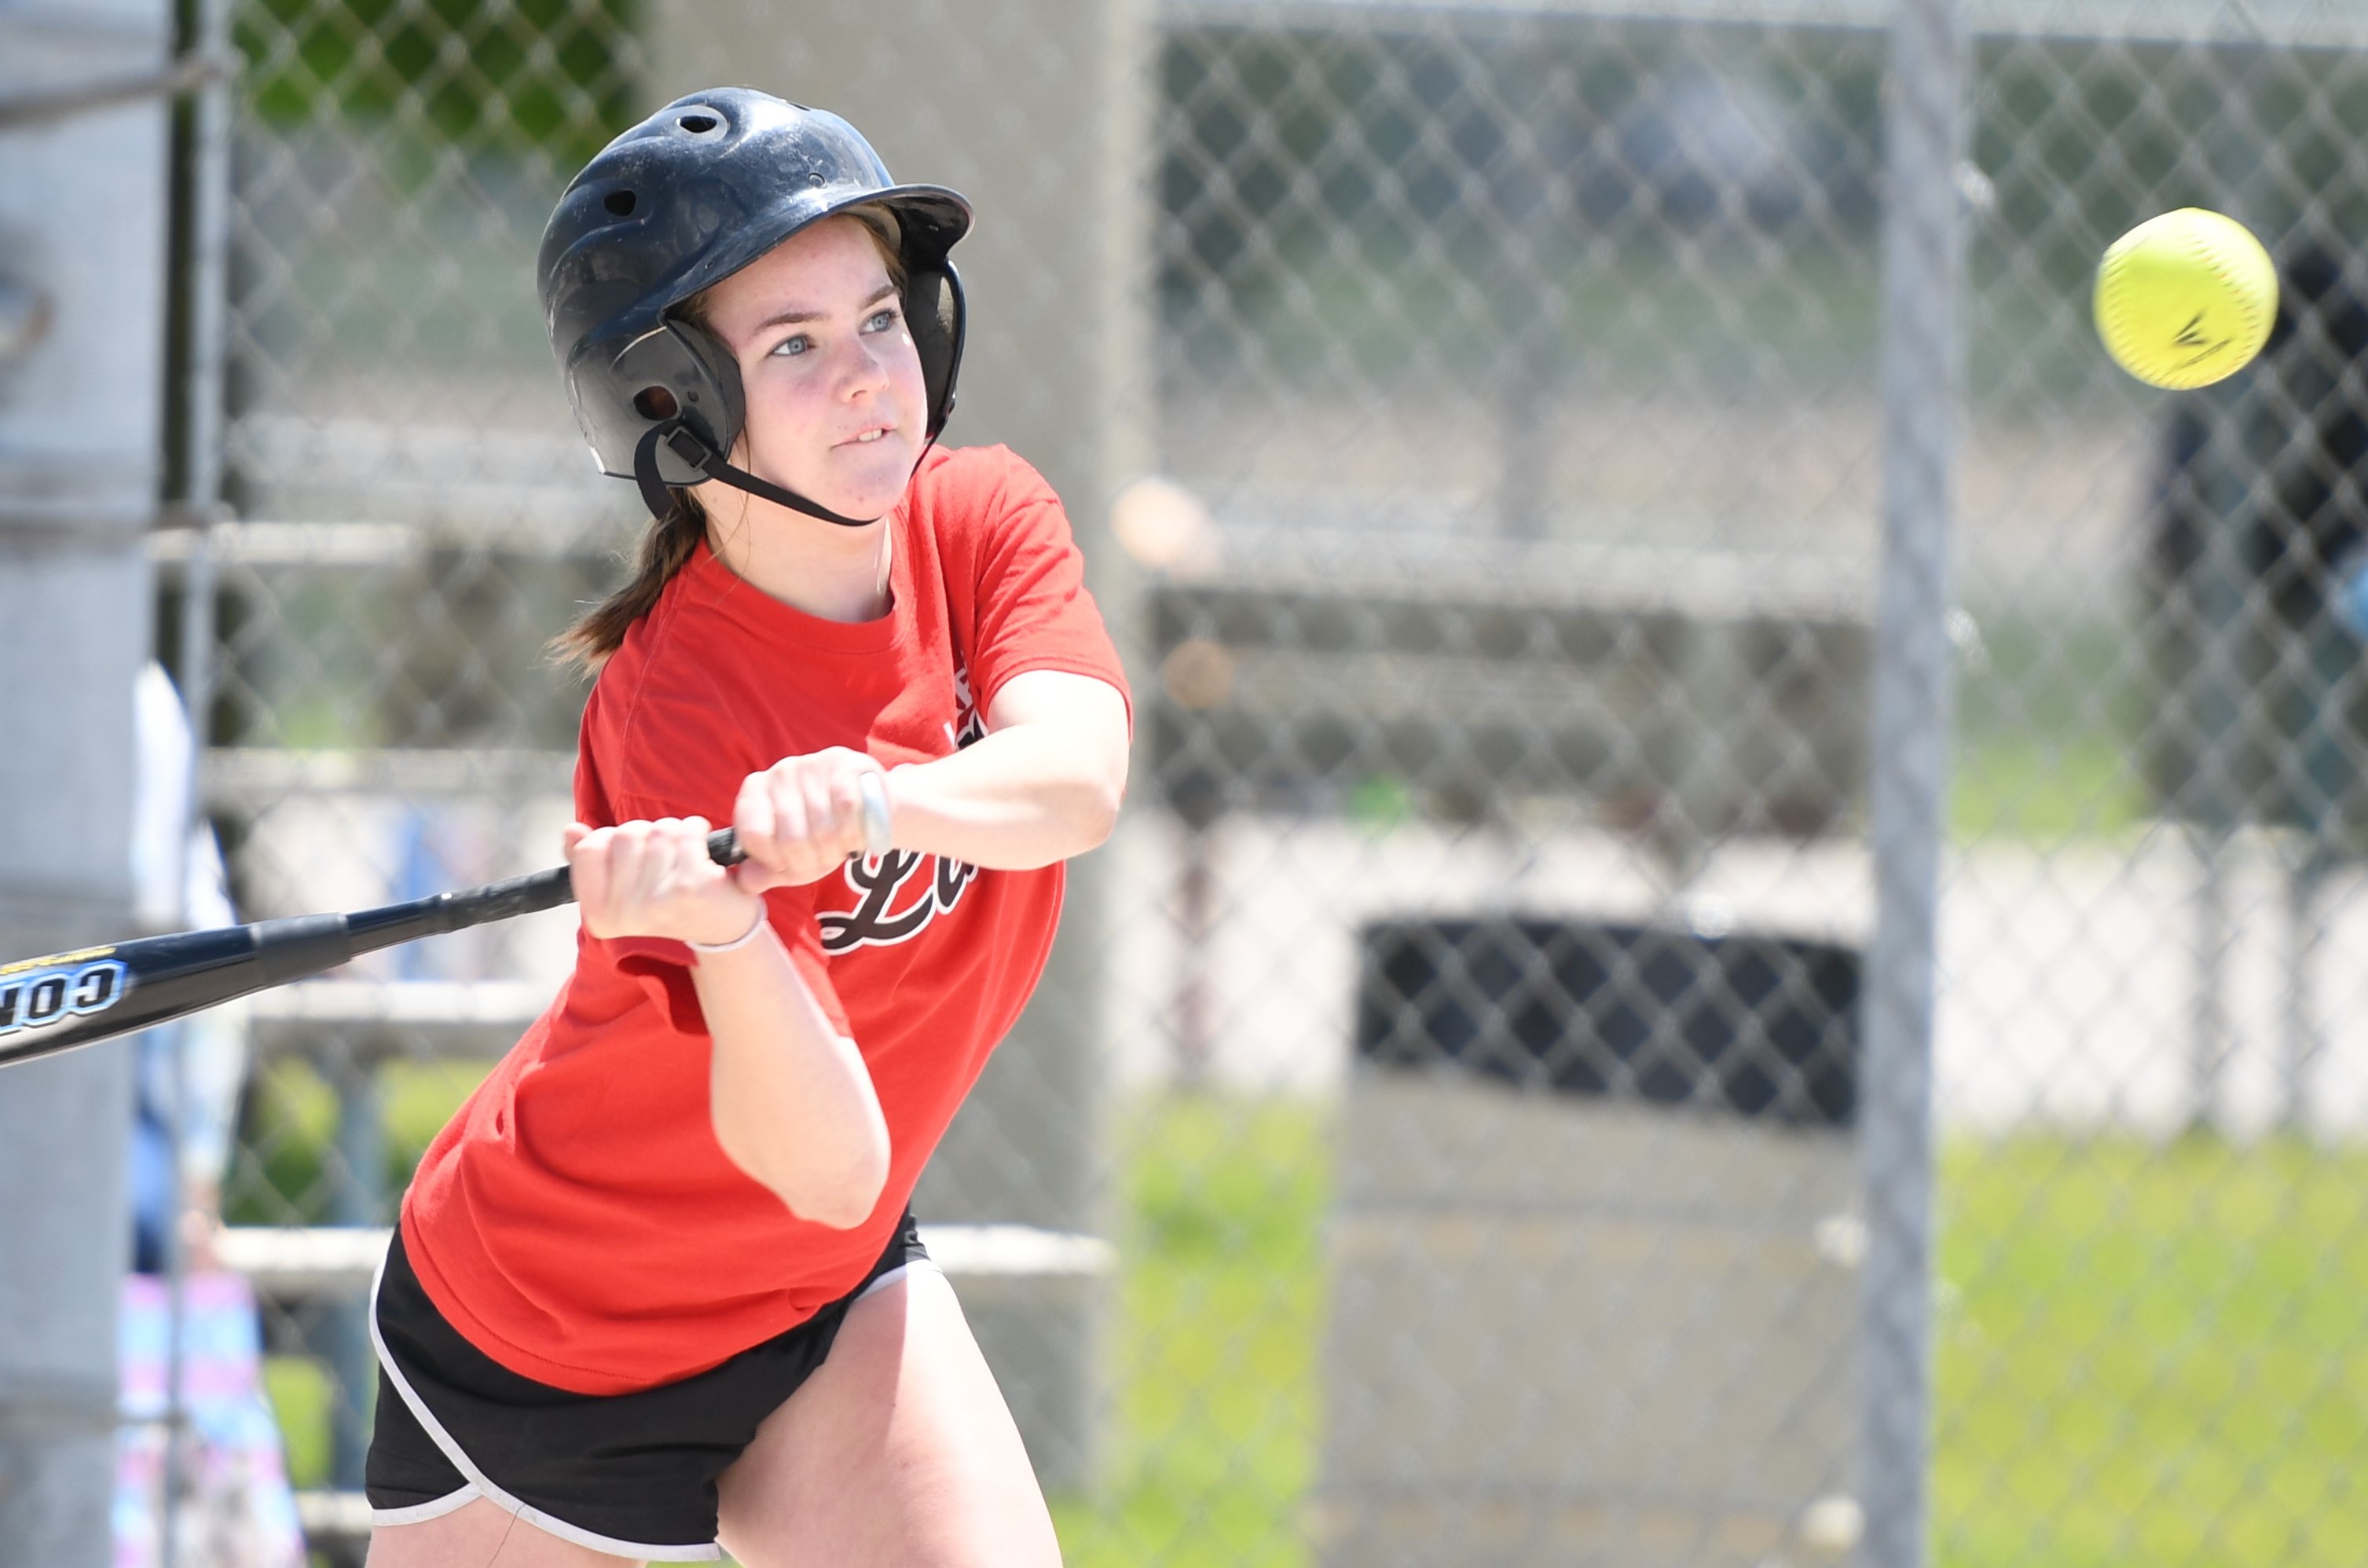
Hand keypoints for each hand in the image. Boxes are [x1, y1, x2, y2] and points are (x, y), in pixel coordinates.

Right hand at [564, 816, 762, 945]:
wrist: (721, 931)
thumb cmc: (666, 902)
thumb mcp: (622, 888)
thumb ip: (590, 860)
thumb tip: (570, 830)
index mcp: (599, 915)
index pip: (589, 848)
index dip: (612, 839)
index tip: (633, 855)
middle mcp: (624, 913)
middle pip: (625, 834)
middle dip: (647, 834)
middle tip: (663, 856)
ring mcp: (658, 900)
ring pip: (658, 830)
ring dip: (675, 832)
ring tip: (684, 856)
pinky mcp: (692, 886)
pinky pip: (688, 831)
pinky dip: (698, 831)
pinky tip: (704, 851)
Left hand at [733, 748, 890, 888]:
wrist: (869, 807)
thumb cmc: (823, 834)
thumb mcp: (791, 859)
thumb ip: (766, 872)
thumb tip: (746, 881)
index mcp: (755, 791)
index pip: (754, 834)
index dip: (774, 861)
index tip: (788, 865)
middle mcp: (779, 773)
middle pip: (791, 838)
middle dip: (810, 861)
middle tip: (822, 861)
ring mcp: (810, 765)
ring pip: (822, 828)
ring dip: (835, 851)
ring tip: (840, 849)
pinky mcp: (843, 763)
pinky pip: (847, 809)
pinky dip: (854, 834)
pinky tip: (856, 838)